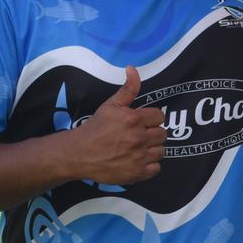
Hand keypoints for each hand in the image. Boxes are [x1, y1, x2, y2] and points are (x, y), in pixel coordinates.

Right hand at [66, 66, 165, 184]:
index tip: (143, 122)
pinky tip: (139, 160)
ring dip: (153, 149)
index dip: (152, 118)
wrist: (79, 153)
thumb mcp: (110, 105)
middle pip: (162, 134)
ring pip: (161, 151)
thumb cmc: (95, 128)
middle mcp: (139, 138)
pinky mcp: (137, 173)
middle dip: (153, 133)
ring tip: (140, 148)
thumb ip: (127, 88)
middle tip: (140, 135)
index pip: (160, 116)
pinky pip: (156, 168)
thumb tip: (132, 69)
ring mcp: (139, 157)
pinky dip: (150, 165)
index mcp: (134, 119)